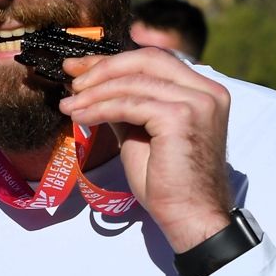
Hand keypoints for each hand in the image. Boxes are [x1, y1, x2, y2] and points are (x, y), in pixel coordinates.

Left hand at [60, 48, 232, 251]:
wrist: (189, 216)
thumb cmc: (167, 184)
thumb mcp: (142, 135)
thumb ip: (128, 107)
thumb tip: (95, 90)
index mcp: (202, 90)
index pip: (153, 61)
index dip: (113, 61)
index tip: (79, 68)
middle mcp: (206, 90)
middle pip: (145, 59)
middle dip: (102, 66)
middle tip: (71, 77)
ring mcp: (197, 101)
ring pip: (133, 81)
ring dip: (95, 91)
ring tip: (69, 104)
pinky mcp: (180, 117)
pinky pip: (129, 104)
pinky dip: (100, 108)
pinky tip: (80, 117)